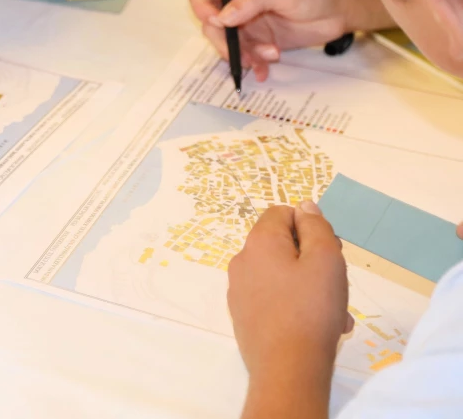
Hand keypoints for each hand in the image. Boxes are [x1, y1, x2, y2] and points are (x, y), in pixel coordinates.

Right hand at [188, 0, 364, 80]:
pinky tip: (264, 70)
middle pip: (212, 24)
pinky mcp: (263, 41)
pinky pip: (247, 56)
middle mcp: (239, 3)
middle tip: (241, 54)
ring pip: (228, 44)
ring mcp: (250, 23)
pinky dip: (253, 65)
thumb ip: (250, 2)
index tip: (217, 24)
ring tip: (268, 56)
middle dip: (224, 41)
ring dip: (242, 55)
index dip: (202, 8)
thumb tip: (221, 18)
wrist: (344, 7)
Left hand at [228, 203, 351, 384]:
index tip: (330, 250)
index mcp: (258, 242)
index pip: (282, 213)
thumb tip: (305, 207)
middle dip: (314, 260)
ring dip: (310, 287)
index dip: (310, 226)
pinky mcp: (244, 315)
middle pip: (283, 245)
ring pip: (282, 275)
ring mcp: (240, 290)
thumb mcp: (326, 259)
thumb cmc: (311, 309)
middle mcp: (242, 261)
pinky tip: (317, 327)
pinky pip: (274, 298)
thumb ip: (316, 227)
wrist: (288, 369)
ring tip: (334, 312)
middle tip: (336, 282)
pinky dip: (296, 305)